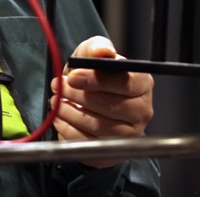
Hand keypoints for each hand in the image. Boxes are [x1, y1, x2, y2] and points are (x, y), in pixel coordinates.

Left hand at [51, 36, 153, 167]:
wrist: (89, 104)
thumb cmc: (94, 76)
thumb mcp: (92, 55)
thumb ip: (97, 48)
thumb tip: (103, 51)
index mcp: (142, 82)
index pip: (125, 82)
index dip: (97, 80)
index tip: (72, 76)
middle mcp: (142, 109)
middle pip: (111, 106)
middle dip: (78, 96)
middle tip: (58, 87)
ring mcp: (131, 133)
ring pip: (99, 126)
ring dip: (71, 114)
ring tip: (57, 103)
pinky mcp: (114, 151)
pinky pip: (89, 143)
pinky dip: (69, 130)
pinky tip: (60, 118)